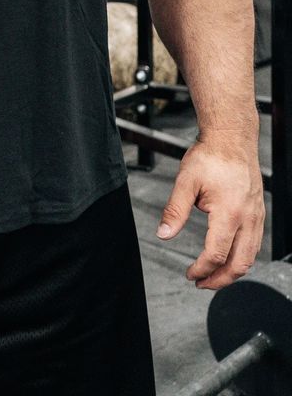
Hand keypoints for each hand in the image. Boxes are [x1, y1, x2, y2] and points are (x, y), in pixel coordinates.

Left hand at [155, 134, 264, 289]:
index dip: (202, 269)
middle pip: (238, 264)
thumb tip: (163, 234)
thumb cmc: (210, 156)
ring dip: (232, 272)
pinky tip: (228, 257)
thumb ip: (175, 211)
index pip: (216, 254)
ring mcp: (256, 216)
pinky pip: (255, 244)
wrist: (232, 138)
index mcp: (229, 213)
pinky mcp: (258, 212)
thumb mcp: (186, 181)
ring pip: (250, 256)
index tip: (190, 274)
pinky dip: (242, 257)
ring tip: (213, 276)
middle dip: (219, 280)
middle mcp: (248, 218)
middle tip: (201, 284)